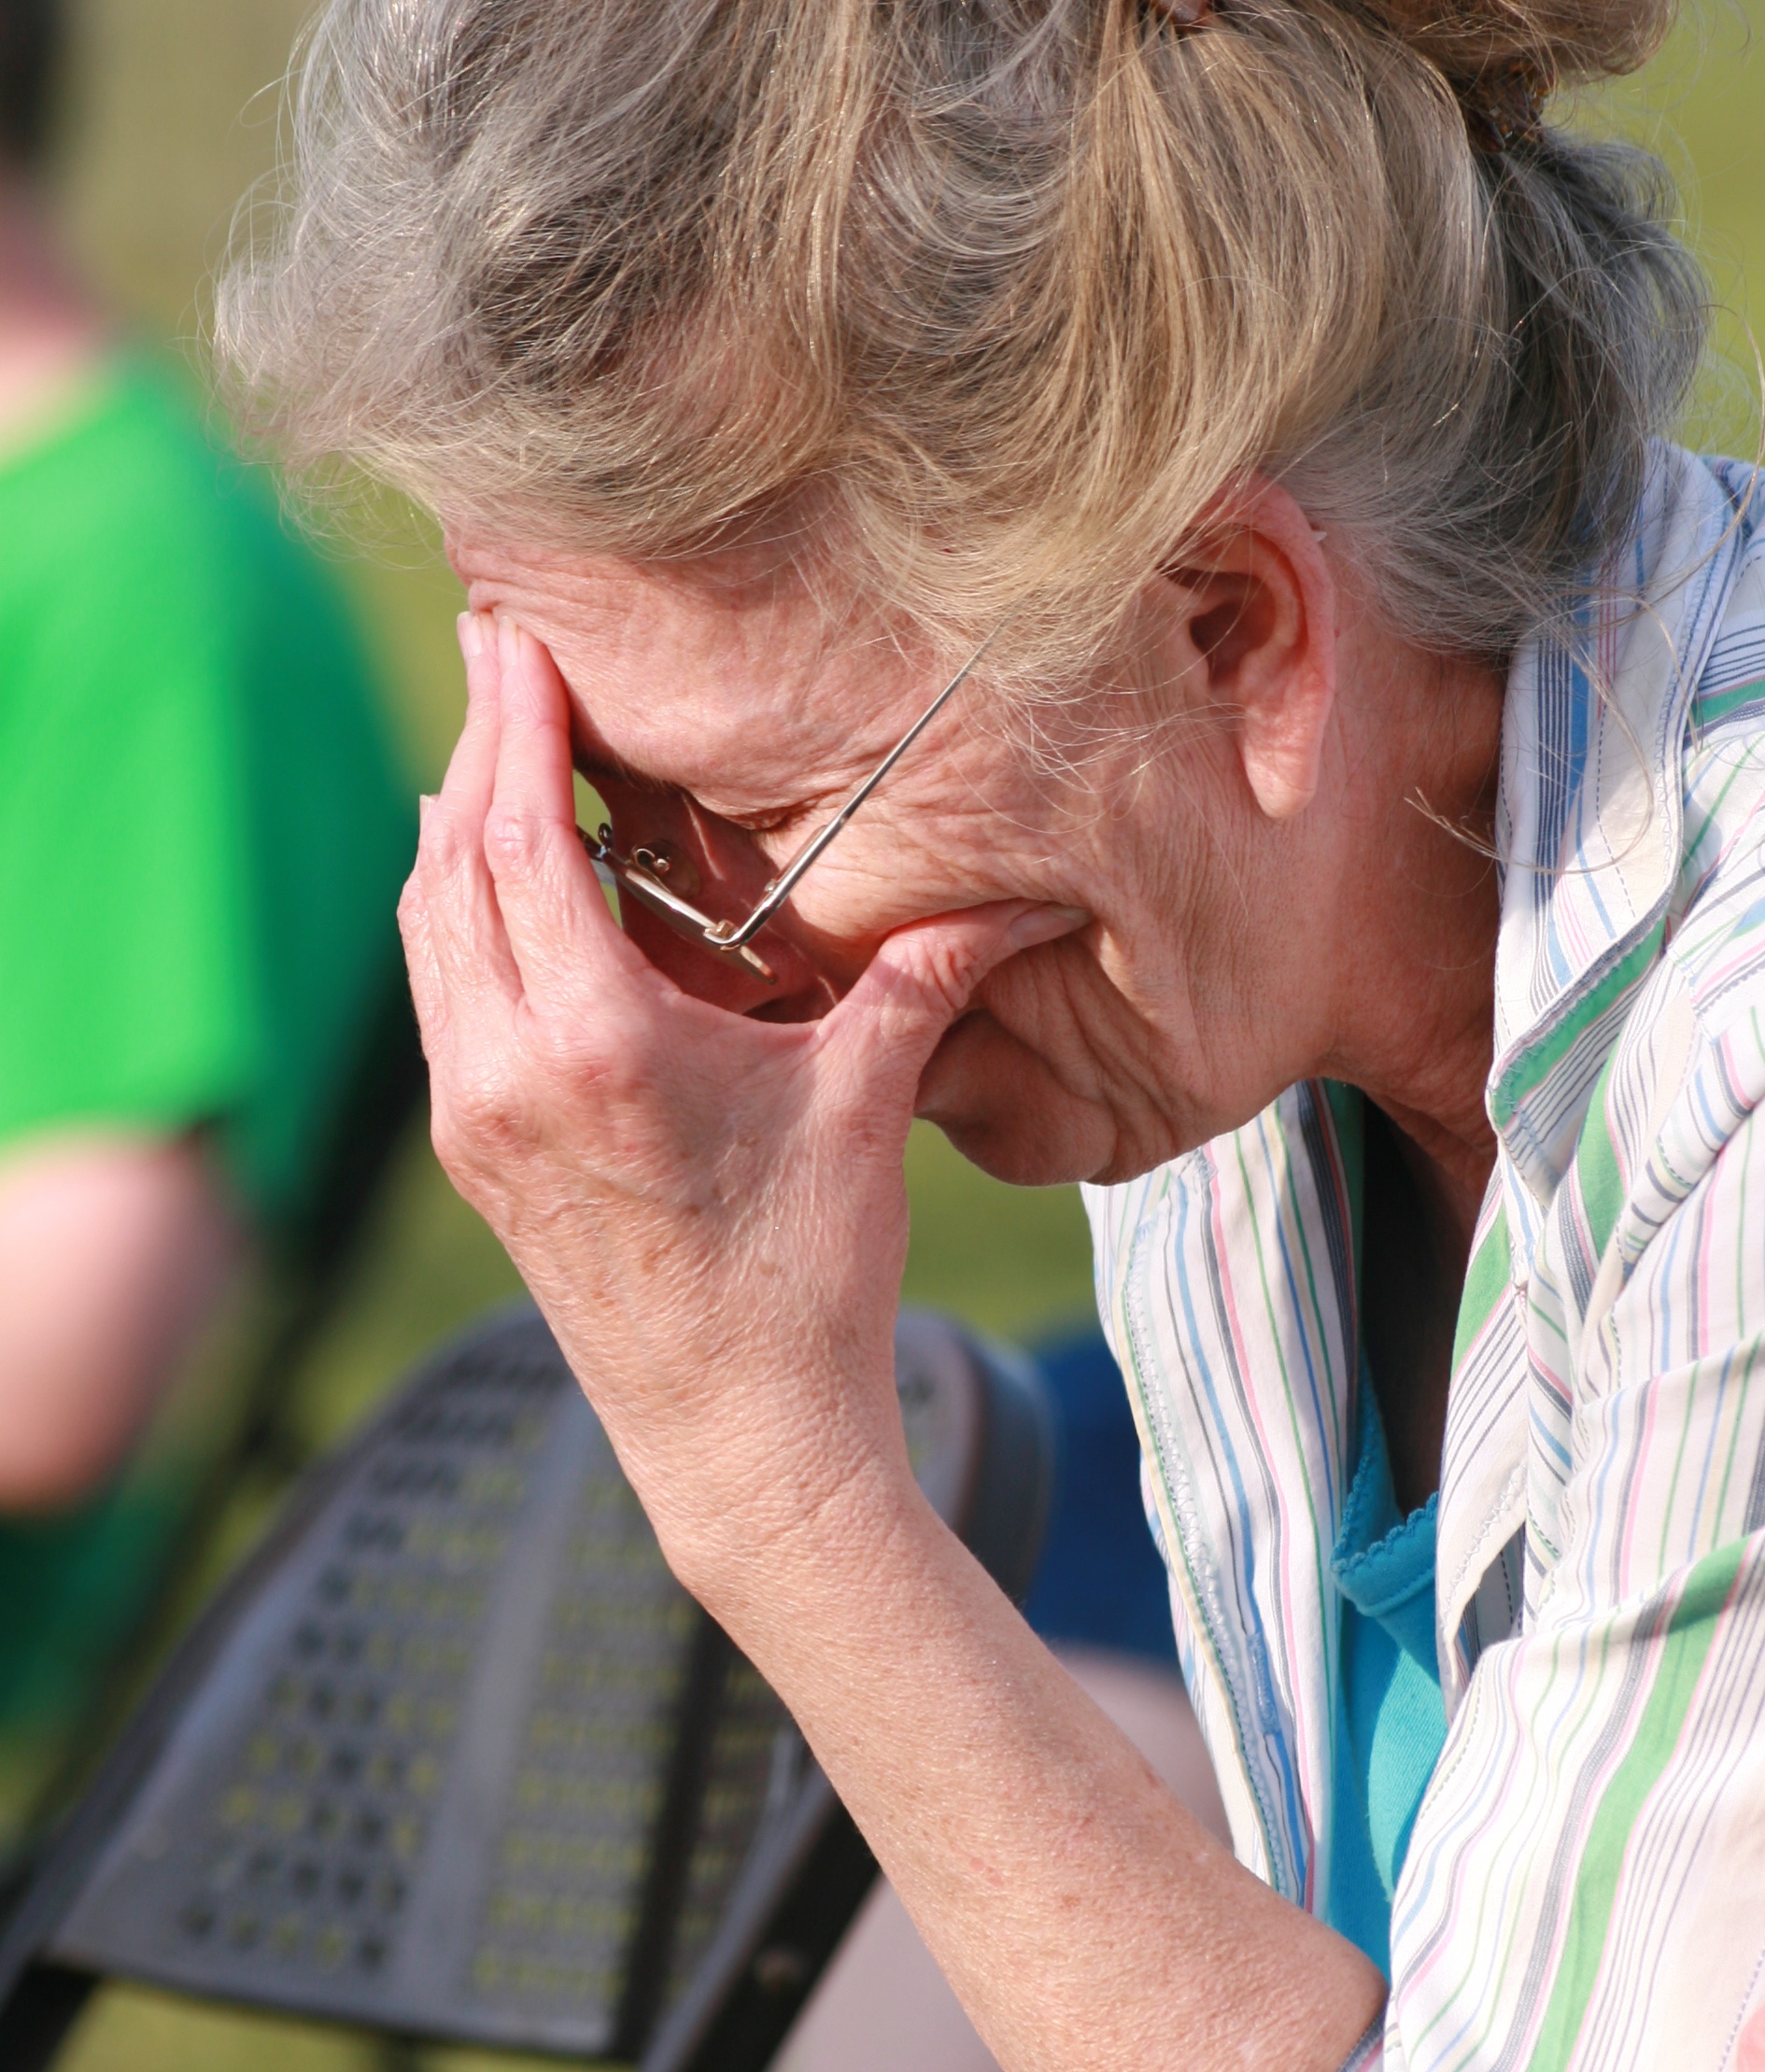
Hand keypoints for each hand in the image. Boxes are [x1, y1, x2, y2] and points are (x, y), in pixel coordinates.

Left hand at [399, 611, 1076, 1617]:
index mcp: (594, 1043)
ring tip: (497, 742)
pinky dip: (459, 911)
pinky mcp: (476, 1154)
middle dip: (477, 746)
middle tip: (501, 647)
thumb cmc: (808, 1282)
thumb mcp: (863, 1108)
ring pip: (430, 925)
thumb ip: (920, 978)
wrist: (739, 1444)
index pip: (522, 834)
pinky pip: (442, 992)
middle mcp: (505, 1072)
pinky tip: (500, 877)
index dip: (515, 720)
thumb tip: (1025, 894)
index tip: (517, 627)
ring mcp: (475, 1117)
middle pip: (453, 859)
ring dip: (457, 825)